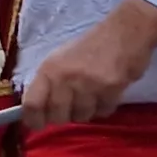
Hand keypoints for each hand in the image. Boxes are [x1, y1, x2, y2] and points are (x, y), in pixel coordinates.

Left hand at [20, 0, 156, 128]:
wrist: (125, 32)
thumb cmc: (90, 46)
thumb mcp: (60, 59)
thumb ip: (48, 83)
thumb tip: (36, 111)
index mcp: (48, 69)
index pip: (32, 104)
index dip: (33, 119)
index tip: (38, 124)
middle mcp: (65, 77)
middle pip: (57, 116)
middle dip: (64, 117)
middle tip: (71, 107)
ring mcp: (88, 84)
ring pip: (81, 117)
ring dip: (86, 111)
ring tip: (92, 94)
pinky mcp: (110, 89)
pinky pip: (103, 112)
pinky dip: (104, 106)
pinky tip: (106, 91)